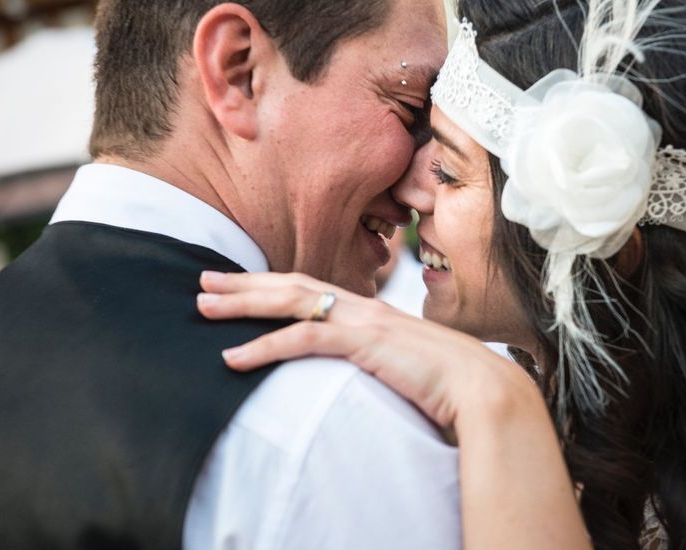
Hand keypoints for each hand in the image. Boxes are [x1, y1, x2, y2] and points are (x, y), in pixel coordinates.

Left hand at [197, 271, 535, 428]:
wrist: (482, 388)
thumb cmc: (447, 382)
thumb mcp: (403, 363)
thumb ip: (375, 357)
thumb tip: (357, 367)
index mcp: (370, 310)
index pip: (311, 287)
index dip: (271, 283)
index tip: (237, 283)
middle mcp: (363, 306)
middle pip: (292, 284)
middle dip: (244, 282)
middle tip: (203, 280)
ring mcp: (363, 320)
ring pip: (290, 301)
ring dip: (243, 303)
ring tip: (203, 305)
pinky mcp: (363, 342)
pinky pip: (303, 339)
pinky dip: (263, 346)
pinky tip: (234, 356)